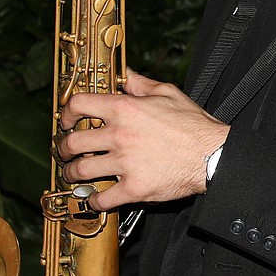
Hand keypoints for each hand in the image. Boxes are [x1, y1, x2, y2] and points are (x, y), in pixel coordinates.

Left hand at [57, 68, 228, 210]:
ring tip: (73, 175)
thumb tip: (124, 74)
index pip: (79, 105)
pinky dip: (94, 201)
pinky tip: (94, 199)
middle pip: (73, 142)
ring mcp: (125, 163)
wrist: (213, 155)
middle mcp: (120, 135)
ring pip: (81, 171)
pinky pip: (103, 198)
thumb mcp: (167, 93)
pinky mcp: (134, 188)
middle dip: (63, 149)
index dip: (66, 112)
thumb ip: (140, 83)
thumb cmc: (193, 126)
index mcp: (125, 109)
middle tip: (64, 152)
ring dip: (72, 174)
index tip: (66, 120)